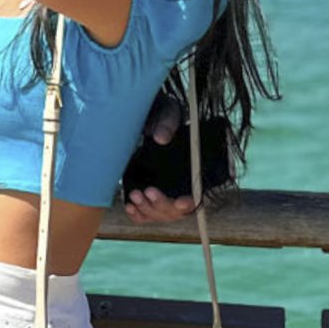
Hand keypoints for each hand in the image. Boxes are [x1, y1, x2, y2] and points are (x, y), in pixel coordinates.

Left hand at [123, 90, 196, 223]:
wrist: (141, 118)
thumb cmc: (160, 114)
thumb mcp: (166, 112)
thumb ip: (166, 122)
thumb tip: (160, 138)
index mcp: (194, 168)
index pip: (199, 194)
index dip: (191, 202)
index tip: (180, 202)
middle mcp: (181, 185)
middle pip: (177, 210)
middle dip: (162, 204)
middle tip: (146, 191)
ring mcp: (164, 192)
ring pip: (160, 214)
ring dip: (147, 209)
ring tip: (134, 195)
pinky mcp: (147, 195)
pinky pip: (145, 215)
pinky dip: (138, 215)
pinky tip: (130, 206)